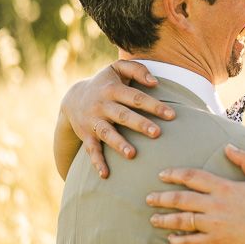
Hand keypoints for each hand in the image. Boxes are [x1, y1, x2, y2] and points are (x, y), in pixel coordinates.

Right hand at [61, 60, 174, 177]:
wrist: (72, 98)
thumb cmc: (106, 83)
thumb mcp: (117, 69)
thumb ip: (137, 70)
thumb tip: (155, 82)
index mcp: (113, 89)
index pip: (136, 97)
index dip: (154, 105)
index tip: (172, 115)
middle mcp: (102, 105)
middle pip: (122, 115)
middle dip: (139, 124)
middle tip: (157, 133)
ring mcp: (93, 121)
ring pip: (106, 132)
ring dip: (118, 143)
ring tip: (132, 154)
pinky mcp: (86, 135)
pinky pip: (91, 149)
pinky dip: (96, 162)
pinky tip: (105, 175)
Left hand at [147, 144, 244, 243]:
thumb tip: (228, 146)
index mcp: (225, 188)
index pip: (193, 177)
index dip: (175, 174)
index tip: (162, 175)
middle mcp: (216, 206)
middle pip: (181, 199)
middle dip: (162, 198)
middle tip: (149, 198)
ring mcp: (215, 226)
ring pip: (182, 221)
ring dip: (165, 220)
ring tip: (153, 219)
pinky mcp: (217, 243)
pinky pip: (192, 243)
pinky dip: (179, 241)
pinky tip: (171, 239)